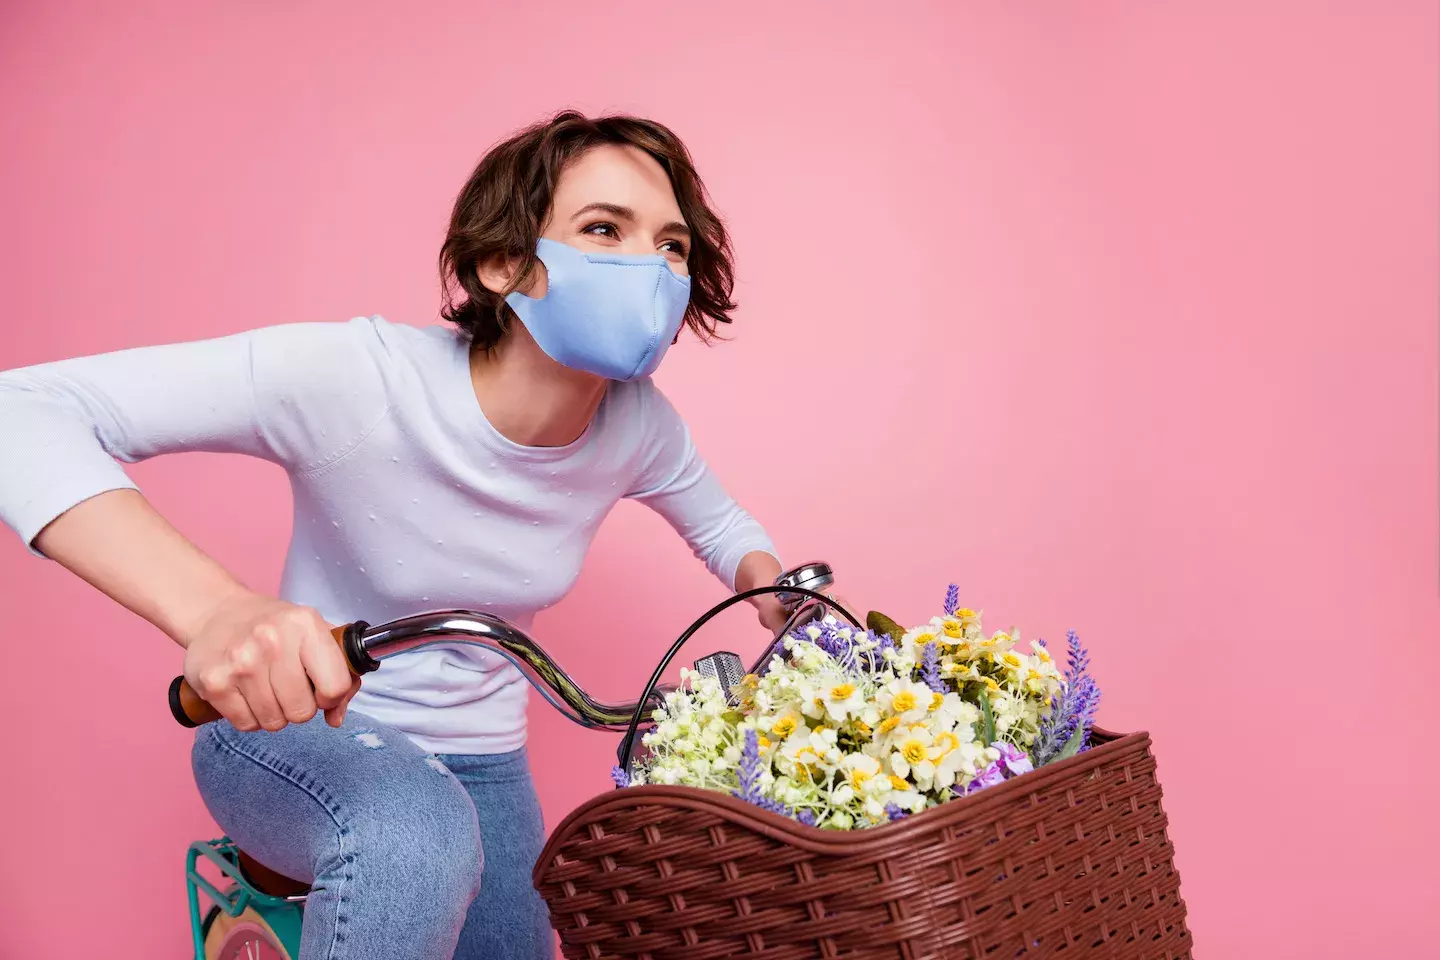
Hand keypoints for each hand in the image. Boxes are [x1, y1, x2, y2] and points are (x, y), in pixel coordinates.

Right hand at [181, 591, 358, 731]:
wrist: (216, 614)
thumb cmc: (273, 627)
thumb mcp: (313, 633)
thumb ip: (339, 672)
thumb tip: (336, 717)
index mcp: (304, 625)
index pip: (335, 686)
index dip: (332, 696)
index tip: (320, 689)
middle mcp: (272, 641)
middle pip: (302, 711)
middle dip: (300, 706)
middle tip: (288, 687)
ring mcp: (241, 663)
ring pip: (274, 721)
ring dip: (274, 712)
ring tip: (266, 687)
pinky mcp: (214, 683)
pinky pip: (246, 724)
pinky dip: (249, 716)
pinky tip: (246, 693)